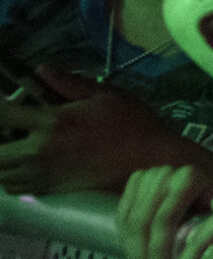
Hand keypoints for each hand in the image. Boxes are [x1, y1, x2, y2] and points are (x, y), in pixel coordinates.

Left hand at [0, 69, 202, 193]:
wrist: (152, 161)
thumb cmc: (132, 124)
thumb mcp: (106, 94)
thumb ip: (69, 83)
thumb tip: (41, 69)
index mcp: (52, 122)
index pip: (3, 114)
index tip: (5, 105)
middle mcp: (40, 150)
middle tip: (9, 128)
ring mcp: (43, 173)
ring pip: (0, 172)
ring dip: (3, 159)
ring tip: (14, 147)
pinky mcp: (51, 189)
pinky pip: (13, 187)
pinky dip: (9, 177)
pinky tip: (21, 165)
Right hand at [116, 161, 212, 258]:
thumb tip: (203, 245)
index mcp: (189, 178)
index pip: (164, 218)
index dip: (159, 248)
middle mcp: (165, 174)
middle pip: (143, 222)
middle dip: (143, 255)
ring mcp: (149, 175)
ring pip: (130, 220)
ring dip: (132, 251)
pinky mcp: (137, 180)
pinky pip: (123, 214)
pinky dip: (126, 238)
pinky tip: (135, 256)